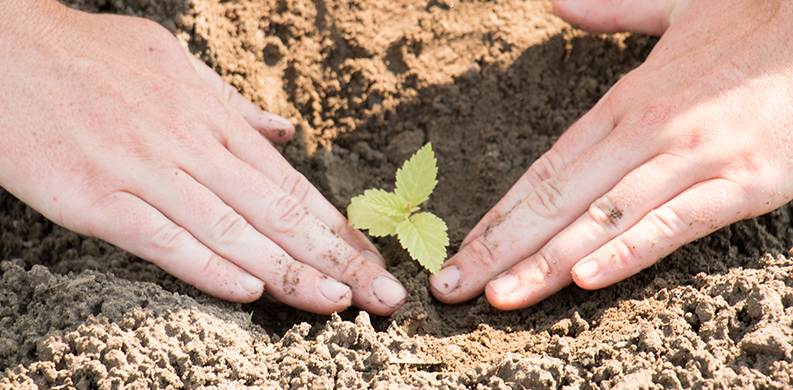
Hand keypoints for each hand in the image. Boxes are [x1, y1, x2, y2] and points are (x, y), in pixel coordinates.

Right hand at [0, 0, 406, 314]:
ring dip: (289, 271)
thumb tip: (283, 131)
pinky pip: (162, 239)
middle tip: (383, 295)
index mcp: (212, 117)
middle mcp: (189, 145)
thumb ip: (230, 104)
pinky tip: (248, 292)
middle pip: (277, 212)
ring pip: (232, 231)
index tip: (373, 260)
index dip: (337, 228)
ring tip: (338, 303)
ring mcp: (143, 171)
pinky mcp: (94, 198)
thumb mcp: (173, 63)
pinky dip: (207, 267)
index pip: (290, 184)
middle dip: (337, 259)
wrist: (2, 47)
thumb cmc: (90, 56)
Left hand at [430, 0, 792, 308]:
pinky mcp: (742, 183)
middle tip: (454, 288)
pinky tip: (587, 281)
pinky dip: (628, 252)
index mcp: (626, 103)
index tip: (462, 249)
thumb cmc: (756, 24)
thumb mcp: (677, 11)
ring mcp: (692, 159)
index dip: (499, 216)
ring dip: (546, 263)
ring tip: (500, 298)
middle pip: (557, 200)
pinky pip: (675, 224)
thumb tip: (559, 3)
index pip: (544, 171)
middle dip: (501, 250)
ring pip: (603, 219)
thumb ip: (612, 14)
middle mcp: (646, 133)